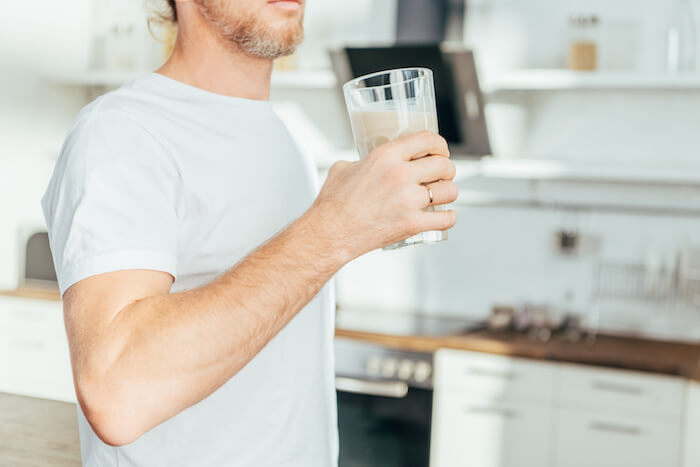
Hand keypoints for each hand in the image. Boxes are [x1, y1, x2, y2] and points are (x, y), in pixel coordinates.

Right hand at [311, 130, 457, 258]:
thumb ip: (363, 161)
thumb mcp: (344, 168)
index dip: (440, 144)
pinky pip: (445, 219)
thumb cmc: (333, 203)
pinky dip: (448, 217)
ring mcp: (408, 201)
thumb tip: (368, 162)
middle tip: (443, 174)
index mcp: (386, 156)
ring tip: (442, 195)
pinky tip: (444, 216)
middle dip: (447, 169)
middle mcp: (400, 175)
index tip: (440, 151)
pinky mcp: (412, 224)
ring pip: (449, 191)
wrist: (330, 232)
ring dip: (449, 192)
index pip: (427, 140)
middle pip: (443, 165)